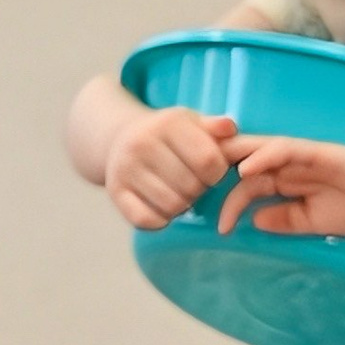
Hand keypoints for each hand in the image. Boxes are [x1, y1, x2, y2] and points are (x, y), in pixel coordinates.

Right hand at [102, 105, 238, 226]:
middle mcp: (142, 143)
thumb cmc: (168, 135)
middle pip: (191, 186)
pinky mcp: (115, 191)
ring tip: (180, 193)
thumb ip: (217, 127)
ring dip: (182, 206)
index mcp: (168, 124)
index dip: (217, 173)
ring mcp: (125, 168)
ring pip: (172, 205)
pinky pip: (147, 219)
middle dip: (200, 190)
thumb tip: (229, 128)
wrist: (120, 139)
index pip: (208, 161)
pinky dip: (161, 220)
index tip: (212, 172)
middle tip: (194, 184)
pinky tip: (163, 208)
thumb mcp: (192, 123)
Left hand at [217, 134, 344, 240]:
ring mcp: (302, 155)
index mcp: (288, 181)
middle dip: (217, 166)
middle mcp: (289, 165)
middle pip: (245, 159)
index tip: (219, 228)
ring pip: (258, 148)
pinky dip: (264, 155)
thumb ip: (284, 220)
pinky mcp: (318, 150)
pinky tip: (246, 169)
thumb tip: (253, 221)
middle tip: (191, 179)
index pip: (248, 186)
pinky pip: (285, 148)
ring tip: (207, 169)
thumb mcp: (313, 223)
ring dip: (231, 157)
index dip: (229, 203)